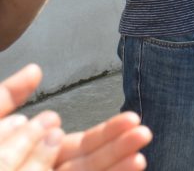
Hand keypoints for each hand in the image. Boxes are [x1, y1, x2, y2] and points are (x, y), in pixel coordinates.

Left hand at [1, 65, 149, 170]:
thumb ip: (7, 97)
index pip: (77, 144)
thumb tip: (35, 70)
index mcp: (34, 153)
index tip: (131, 119)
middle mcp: (47, 169)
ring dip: (116, 162)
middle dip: (118, 145)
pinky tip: (130, 165)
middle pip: (89, 159)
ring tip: (140, 153)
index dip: (106, 133)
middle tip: (143, 131)